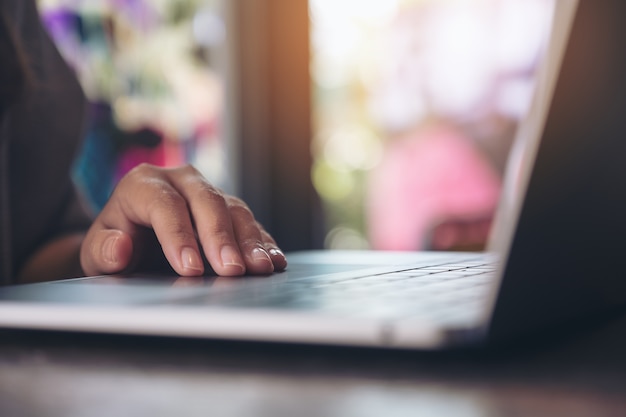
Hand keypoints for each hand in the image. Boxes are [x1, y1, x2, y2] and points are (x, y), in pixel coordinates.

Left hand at [80, 163, 286, 276]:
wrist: (134, 243)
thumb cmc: (116, 247)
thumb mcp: (96, 254)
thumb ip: (102, 251)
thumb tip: (120, 246)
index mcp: (143, 184)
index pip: (164, 205)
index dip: (179, 236)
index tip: (190, 269)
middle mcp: (180, 181)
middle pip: (206, 201)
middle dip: (220, 237)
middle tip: (230, 270)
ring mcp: (208, 193)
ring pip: (234, 210)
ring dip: (249, 241)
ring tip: (260, 268)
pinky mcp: (229, 211)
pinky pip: (251, 223)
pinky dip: (263, 243)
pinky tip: (273, 261)